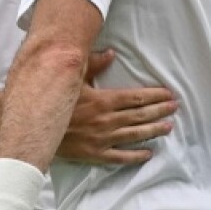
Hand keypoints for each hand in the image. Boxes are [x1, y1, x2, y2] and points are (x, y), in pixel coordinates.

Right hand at [58, 51, 176, 163]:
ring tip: (168, 127)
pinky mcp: (95, 154)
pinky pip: (120, 157)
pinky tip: (148, 153)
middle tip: (174, 108)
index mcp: (104, 100)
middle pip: (140, 115)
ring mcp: (103, 139)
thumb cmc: (55, 101)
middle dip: (160, 111)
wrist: (36, 127)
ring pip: (135, 135)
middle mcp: (108, 120)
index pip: (137, 98)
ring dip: (154, 130)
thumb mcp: (73, 78)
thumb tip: (112, 53)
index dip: (155, 96)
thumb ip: (94, 64)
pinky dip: (136, 156)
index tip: (168, 94)